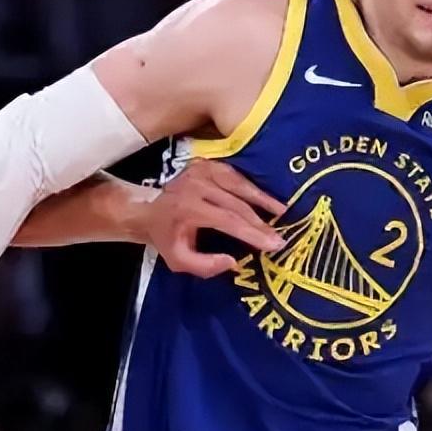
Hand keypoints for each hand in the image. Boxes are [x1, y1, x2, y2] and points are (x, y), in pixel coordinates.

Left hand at [149, 158, 286, 277]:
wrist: (149, 210)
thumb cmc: (167, 238)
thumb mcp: (178, 260)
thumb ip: (205, 266)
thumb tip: (234, 262)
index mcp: (188, 208)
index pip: (228, 221)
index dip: (253, 233)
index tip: (274, 244)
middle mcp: (195, 186)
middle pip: (237, 204)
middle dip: (261, 222)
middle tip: (281, 236)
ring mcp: (201, 171)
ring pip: (239, 184)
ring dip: (262, 198)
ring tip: (281, 211)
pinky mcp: (206, 164)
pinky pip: (234, 174)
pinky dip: (251, 186)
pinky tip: (264, 197)